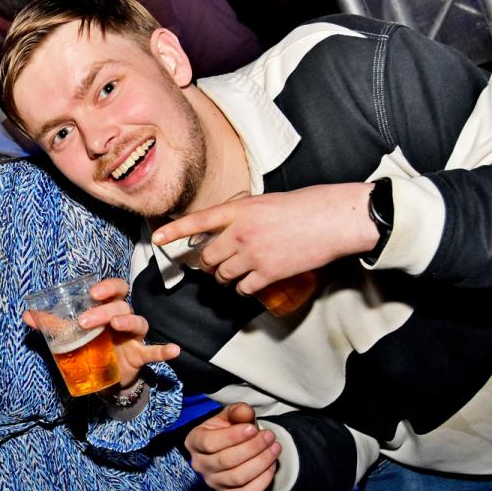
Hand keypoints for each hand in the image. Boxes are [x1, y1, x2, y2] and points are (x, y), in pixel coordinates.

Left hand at [24, 277, 179, 388]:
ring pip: (138, 322)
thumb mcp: (72, 335)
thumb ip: (52, 325)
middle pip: (122, 305)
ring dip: (128, 321)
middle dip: (105, 310)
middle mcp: (124, 319)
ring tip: (117, 325)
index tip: (91, 294)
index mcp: (108, 309)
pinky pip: (155, 351)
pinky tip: (173, 350)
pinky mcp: (141, 356)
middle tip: (85, 322)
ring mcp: (134, 337)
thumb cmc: (91, 346)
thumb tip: (27, 314)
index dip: (106, 288)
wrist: (104, 378)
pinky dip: (164, 350)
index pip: (115, 289)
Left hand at [151, 184, 377, 294]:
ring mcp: (253, 254)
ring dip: (222, 277)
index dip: (175, 231)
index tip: (157, 238)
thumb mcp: (265, 202)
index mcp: (239, 209)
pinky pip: (242, 288)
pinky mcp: (268, 273)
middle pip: (206, 256)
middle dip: (206, 263)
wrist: (333, 219)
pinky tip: (248, 284)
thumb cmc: (304, 206)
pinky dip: (242, 288)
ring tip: (232, 273)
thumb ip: (242, 216)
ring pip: (221, 274)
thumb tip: (228, 231)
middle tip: (212, 263)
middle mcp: (240, 232)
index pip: (198, 221)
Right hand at [185, 402, 279, 490]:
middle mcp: (200, 465)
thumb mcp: (228, 416)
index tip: (253, 428)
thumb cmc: (226, 430)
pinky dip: (263, 480)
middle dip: (253, 448)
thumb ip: (236, 412)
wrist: (227, 448)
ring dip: (261, 462)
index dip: (233, 437)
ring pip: (238, 477)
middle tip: (270, 436)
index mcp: (194, 442)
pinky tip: (271, 465)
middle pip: (226, 461)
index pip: (210, 443)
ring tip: (275, 448)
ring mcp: (213, 482)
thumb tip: (246, 412)